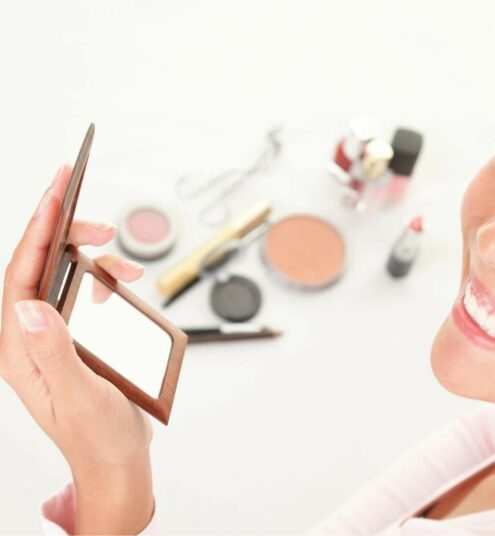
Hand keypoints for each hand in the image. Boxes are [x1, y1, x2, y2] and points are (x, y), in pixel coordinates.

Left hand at [0, 165, 154, 533]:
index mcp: (19, 349)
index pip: (21, 275)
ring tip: (121, 255)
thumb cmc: (98, 436)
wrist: (117, 460)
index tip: (57, 192)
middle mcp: (30, 337)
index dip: (38, 229)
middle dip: (65, 233)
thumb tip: (30, 306)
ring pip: (63, 275)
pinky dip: (106, 278)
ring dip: (91, 256)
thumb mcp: (80, 395)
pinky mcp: (76, 337)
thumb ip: (54, 351)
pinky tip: (123, 282)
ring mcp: (53, 335)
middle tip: (98, 220)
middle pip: (38, 266)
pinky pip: (84, 293)